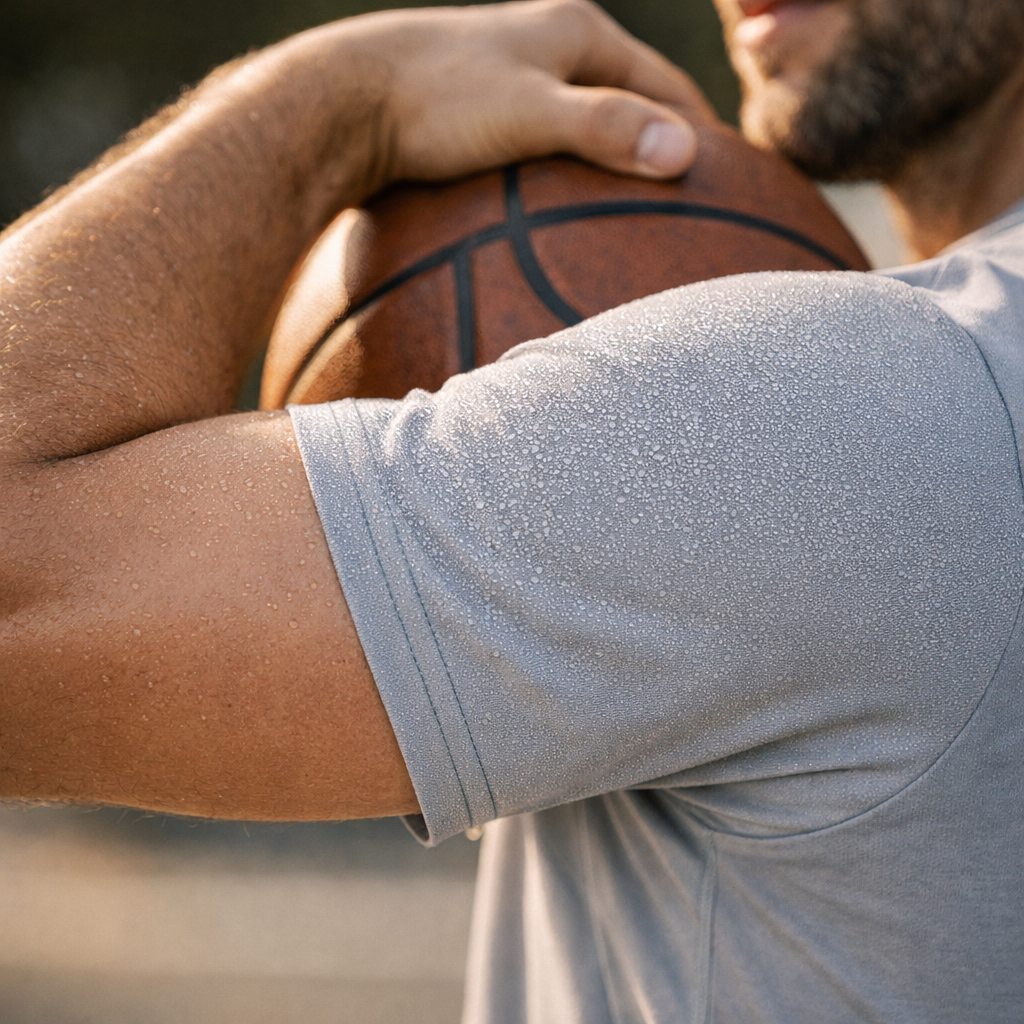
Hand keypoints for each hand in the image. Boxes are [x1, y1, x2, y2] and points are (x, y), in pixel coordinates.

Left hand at [354, 0, 714, 183]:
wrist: (341, 99)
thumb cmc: (437, 102)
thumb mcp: (532, 113)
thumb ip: (607, 128)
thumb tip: (685, 154)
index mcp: (575, 29)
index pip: (664, 83)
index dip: (697, 130)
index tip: (723, 181)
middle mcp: (545, 39)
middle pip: (626, 99)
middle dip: (655, 144)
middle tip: (682, 202)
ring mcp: (510, 72)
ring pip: (581, 121)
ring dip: (607, 160)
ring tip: (628, 214)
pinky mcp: (476, 105)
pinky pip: (540, 143)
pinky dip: (563, 173)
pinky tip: (558, 212)